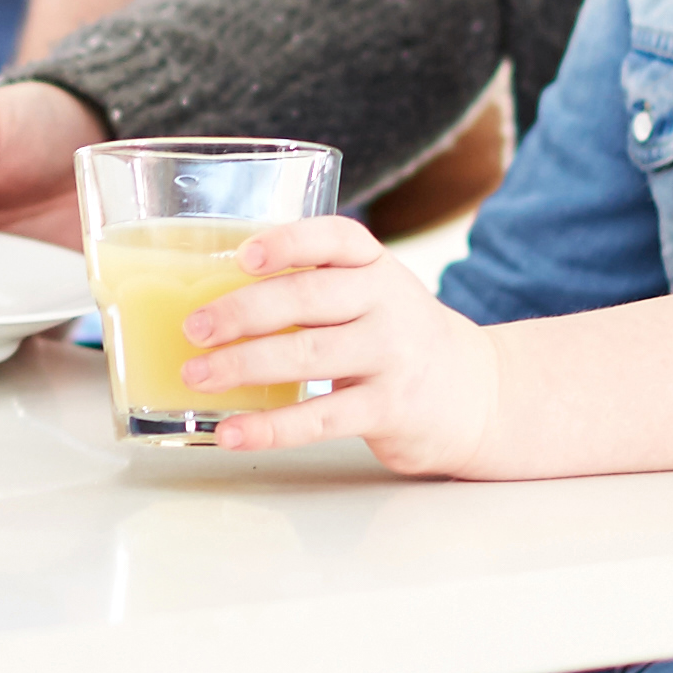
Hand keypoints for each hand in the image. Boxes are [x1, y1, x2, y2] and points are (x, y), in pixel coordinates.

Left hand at [175, 215, 508, 475]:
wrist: (478, 395)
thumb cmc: (397, 339)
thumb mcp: (373, 296)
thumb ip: (314, 288)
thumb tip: (211, 297)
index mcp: (377, 267)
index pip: (336, 239)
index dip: (289, 242)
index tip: (245, 255)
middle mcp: (388, 305)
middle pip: (309, 299)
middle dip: (243, 312)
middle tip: (194, 328)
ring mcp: (391, 357)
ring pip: (308, 356)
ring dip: (244, 366)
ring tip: (197, 376)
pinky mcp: (389, 409)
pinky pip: (319, 419)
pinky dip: (270, 428)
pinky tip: (231, 432)